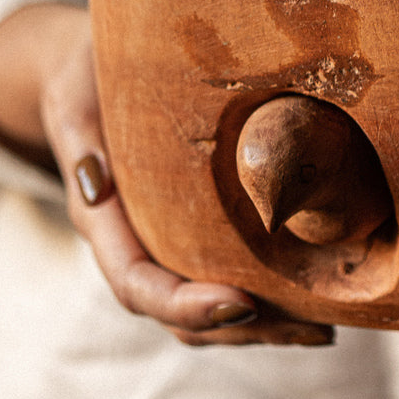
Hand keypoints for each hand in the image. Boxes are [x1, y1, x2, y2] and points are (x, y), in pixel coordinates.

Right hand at [0, 3, 333, 348]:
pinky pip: (224, 277)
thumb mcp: (75, 96)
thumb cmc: (83, 76)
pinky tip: (315, 296)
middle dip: (239, 329)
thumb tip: (97, 185)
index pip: (136, 284)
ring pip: (205, 311)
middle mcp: (131, 243)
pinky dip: (266, 297)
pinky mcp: (190, 229)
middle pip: (178, 315)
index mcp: (100, 219)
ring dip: (261, 326)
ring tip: (323, 328)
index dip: (185, 305)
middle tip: (308, 328)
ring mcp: (161, 243)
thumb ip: (82, 139)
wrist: (90, 69)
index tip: (241, 303)